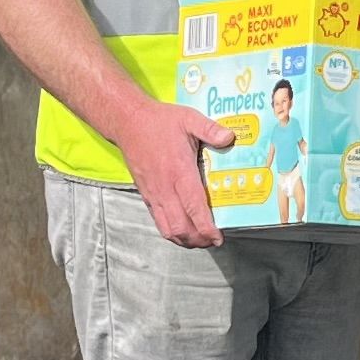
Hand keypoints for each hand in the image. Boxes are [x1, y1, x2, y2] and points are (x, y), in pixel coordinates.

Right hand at [126, 100, 239, 246]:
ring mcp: (154, 194)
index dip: (206, 227)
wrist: (128, 122)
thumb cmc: (160, 121)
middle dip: (198, 239)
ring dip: (185, 239)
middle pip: (181, 227)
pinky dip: (172, 231)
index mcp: (179, 171)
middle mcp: (165, 188)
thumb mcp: (188, 118)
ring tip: (201, 240)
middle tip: (214, 240)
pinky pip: (158, 221)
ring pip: (168, 229)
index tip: (218, 237)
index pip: (194, 207)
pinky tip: (183, 230)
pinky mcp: (146, 195)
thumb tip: (230, 137)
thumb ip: (210, 129)